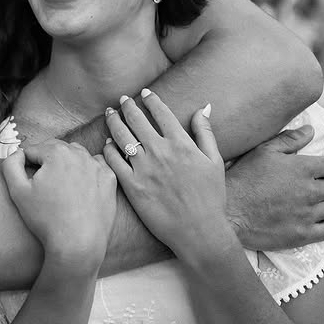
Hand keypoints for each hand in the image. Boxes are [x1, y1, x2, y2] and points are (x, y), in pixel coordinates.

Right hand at [2, 140, 115, 274]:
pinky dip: (87, 171)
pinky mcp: (109, 179)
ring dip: (67, 165)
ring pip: (76, 156)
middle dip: (47, 162)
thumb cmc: (46, 219)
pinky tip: (80, 187)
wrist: (77, 244)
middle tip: (43, 186)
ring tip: (60, 187)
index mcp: (56, 152)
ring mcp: (97, 166)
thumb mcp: (18, 191)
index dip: (26, 166)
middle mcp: (80, 154)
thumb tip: (18, 152)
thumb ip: (11, 164)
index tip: (28, 184)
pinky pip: (96, 167)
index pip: (34, 150)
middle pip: (56, 150)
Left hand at [102, 91, 230, 258]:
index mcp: (181, 143)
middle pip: (137, 120)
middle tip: (122, 99)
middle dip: (128, 106)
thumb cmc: (211, 198)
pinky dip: (108, 149)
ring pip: (122, 136)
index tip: (145, 93)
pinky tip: (107, 143)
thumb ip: (206, 132)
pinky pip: (114, 162)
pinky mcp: (132, 186)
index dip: (151, 99)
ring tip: (109, 113)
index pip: (161, 112)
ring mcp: (144, 169)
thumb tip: (202, 107)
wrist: (199, 231)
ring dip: (114, 121)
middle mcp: (160, 152)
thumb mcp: (215, 161)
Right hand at [225, 124, 323, 250]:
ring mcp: (307, 214)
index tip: (314, 173)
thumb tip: (310, 130)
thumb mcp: (262, 152)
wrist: (229, 212)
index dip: (322, 168)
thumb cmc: (243, 178)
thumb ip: (289, 139)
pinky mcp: (303, 234)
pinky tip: (317, 221)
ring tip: (314, 205)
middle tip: (312, 189)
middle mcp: (309, 190)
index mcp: (302, 168)